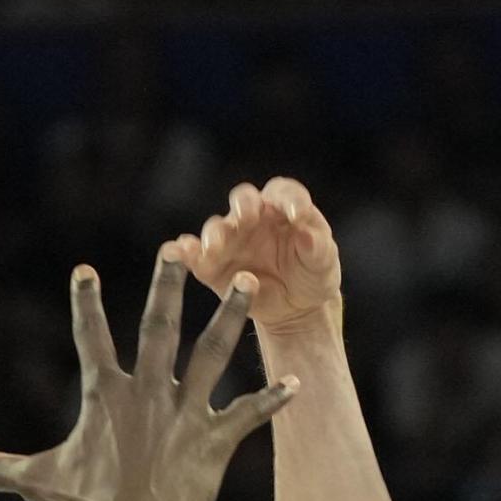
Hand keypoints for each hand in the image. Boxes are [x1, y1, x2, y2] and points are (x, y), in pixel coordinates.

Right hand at [0, 247, 297, 500]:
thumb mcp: (39, 482)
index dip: (85, 304)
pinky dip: (273, 400)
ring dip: (229, 316)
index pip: (92, 339)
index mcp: (107, 395)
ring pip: (212, 353)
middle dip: (166, 285)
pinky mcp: (214, 439)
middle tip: (175, 248)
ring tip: (244, 283)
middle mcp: (149, 392)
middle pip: (158, 328)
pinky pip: (248, 414)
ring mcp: (185, 412)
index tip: (86, 269)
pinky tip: (297, 384)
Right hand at [174, 178, 341, 331]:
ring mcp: (230, 240)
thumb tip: (308, 234)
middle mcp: (252, 216)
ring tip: (215, 247)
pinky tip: (177, 253)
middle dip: (243, 205)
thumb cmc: (312, 275)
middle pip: (243, 199)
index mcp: (283, 207)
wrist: (296, 308)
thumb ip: (318, 247)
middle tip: (246, 216)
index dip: (289, 198)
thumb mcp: (323, 262)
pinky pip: (193, 256)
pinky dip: (183, 252)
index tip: (298, 214)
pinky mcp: (212, 266)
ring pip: (216, 228)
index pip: (283, 192)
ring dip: (214, 235)